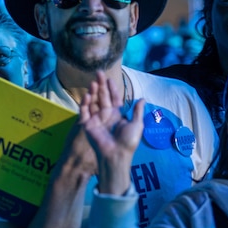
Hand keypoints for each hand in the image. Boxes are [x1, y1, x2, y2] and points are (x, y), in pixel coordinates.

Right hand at [79, 71, 143, 194]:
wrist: (117, 155)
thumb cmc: (128, 142)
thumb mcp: (137, 124)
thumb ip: (137, 111)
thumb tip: (143, 98)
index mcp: (117, 114)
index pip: (113, 97)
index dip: (111, 88)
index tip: (109, 79)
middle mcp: (106, 115)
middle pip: (102, 97)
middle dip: (100, 85)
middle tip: (98, 72)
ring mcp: (96, 119)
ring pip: (93, 102)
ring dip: (92, 92)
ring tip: (93, 82)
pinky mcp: (87, 125)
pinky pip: (84, 112)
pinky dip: (85, 104)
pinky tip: (87, 95)